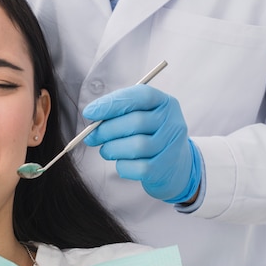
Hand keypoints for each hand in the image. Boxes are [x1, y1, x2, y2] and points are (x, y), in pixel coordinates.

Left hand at [82, 85, 201, 203]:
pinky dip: (122, 166)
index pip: (140, 96)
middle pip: (135, 122)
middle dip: (106, 130)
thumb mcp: (141, 116)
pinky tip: (122, 162)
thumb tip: (92, 117)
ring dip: (112, 149)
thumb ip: (119, 112)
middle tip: (91, 137)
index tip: (89, 112)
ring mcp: (171, 147)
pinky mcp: (164, 169)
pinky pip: (137, 168)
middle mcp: (173, 123)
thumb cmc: (149, 136)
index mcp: (165, 103)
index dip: (112, 103)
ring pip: (135, 146)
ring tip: (106, 150)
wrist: (176, 166)